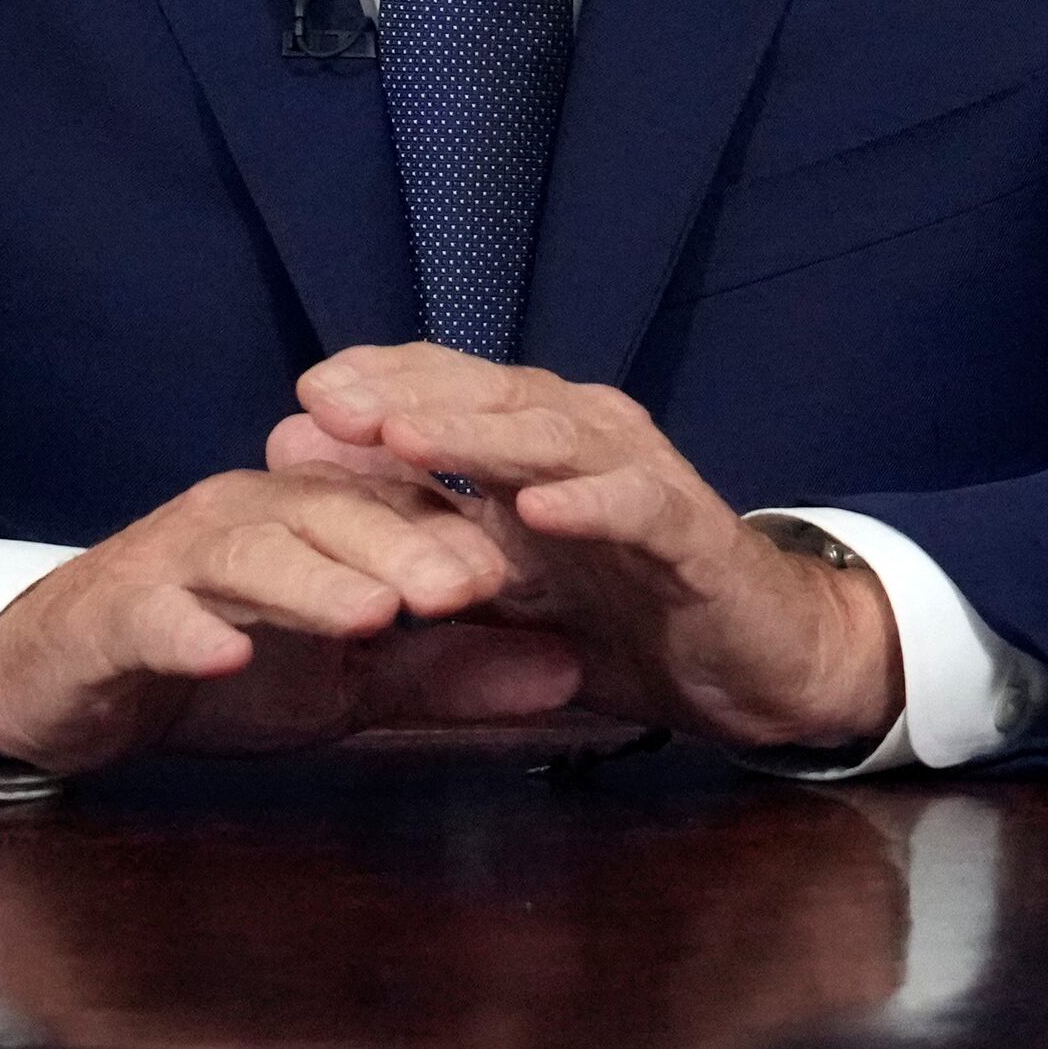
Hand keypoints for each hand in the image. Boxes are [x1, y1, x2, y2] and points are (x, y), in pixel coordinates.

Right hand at [0, 470, 585, 778]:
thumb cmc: (220, 666)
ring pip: (247, 554)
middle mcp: (246, 518)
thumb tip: (576, 674)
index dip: (465, 530)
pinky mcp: (111, 617)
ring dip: (310, 582)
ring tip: (372, 615)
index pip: (396, 507)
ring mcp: (173, 563)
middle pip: (331, 517)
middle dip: (405, 547)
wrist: (66, 680)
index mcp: (310, 520)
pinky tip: (224, 655)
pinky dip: (187, 631)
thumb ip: (452, 673)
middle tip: (473, 587)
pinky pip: (151, 616)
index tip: (543, 563)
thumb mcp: (352, 683)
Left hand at [270, 346, 905, 757]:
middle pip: (493, 397)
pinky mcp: (695, 537)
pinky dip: (588, 504)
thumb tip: (291, 453)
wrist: (755, 667)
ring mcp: (645, 479)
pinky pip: (639, 508)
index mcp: (541, 440)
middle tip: (330, 402)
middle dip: (408, 396)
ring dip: (480, 437)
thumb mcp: (496, 576)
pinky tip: (538, 509)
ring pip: (555, 440)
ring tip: (406, 438)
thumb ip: (407, 522)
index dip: (382, 381)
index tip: (305, 395)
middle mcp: (591, 436)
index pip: (452, 385)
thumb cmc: (618, 615)